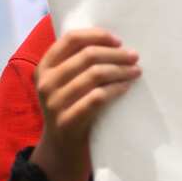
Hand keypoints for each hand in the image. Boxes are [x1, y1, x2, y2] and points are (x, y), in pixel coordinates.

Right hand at [31, 28, 140, 180]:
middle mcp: (46, 82)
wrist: (62, 145)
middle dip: (116, 54)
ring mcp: (54, 103)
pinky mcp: (67, 120)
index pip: (71, 38)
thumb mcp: (66, 81)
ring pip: (95, 75)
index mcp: (45, 67)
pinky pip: (97, 98)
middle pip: (88, 56)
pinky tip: (126, 87)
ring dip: (121, 70)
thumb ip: (79, 61)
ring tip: (136, 71)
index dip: (97, 35)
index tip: (119, 40)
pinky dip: (116, 89)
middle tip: (135, 56)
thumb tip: (116, 41)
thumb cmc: (72, 104)